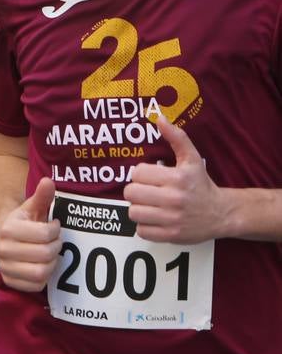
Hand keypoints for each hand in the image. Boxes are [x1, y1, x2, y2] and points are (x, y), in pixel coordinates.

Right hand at [0, 177, 59, 291]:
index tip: (54, 226)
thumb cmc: (23, 222)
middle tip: (54, 241)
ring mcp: (4, 266)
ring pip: (41, 272)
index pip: (45, 235)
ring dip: (51, 263)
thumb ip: (42, 196)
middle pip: (45, 254)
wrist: (2, 236)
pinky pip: (35, 285)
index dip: (55, 230)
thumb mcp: (32, 207)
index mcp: (8, 229)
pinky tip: (42, 265)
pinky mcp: (8, 280)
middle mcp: (3, 249)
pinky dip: (43, 277)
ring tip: (49, 253)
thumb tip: (48, 181)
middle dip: (55, 247)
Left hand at [123, 117, 220, 243]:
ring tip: (151, 205)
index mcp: (177, 178)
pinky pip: (141, 231)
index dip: (141, 174)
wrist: (221, 213)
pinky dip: (145, 226)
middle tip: (148, 192)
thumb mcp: (191, 159)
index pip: (137, 173)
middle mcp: (174, 199)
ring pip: (133, 212)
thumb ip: (176, 138)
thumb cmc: (200, 184)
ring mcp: (172, 219)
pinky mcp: (171, 235)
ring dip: (139, 209)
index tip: (151, 177)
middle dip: (137, 191)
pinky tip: (156, 219)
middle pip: (130, 193)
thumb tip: (159, 118)